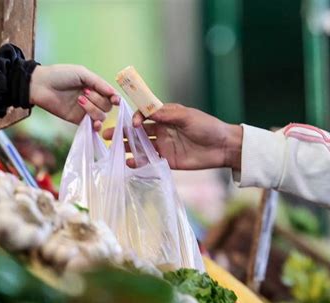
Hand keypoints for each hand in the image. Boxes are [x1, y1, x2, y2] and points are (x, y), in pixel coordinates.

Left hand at [29, 64, 119, 129]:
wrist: (41, 85)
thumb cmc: (60, 75)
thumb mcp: (82, 73)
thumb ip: (99, 83)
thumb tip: (115, 94)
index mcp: (94, 87)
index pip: (110, 96)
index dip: (115, 99)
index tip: (115, 100)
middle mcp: (92, 99)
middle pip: (107, 107)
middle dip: (98, 100)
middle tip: (84, 92)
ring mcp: (85, 111)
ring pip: (101, 116)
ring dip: (93, 108)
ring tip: (79, 99)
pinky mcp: (78, 120)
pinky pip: (92, 126)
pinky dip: (96, 126)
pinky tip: (94, 123)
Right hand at [103, 103, 242, 169]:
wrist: (223, 147)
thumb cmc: (207, 126)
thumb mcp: (187, 116)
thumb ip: (166, 114)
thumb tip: (146, 111)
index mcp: (165, 117)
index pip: (143, 116)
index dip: (134, 119)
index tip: (132, 124)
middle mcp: (161, 131)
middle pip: (137, 132)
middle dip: (122, 132)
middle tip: (106, 135)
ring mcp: (163, 146)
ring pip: (140, 146)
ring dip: (127, 148)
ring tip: (114, 151)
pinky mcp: (167, 161)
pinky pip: (149, 161)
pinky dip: (138, 163)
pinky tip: (129, 164)